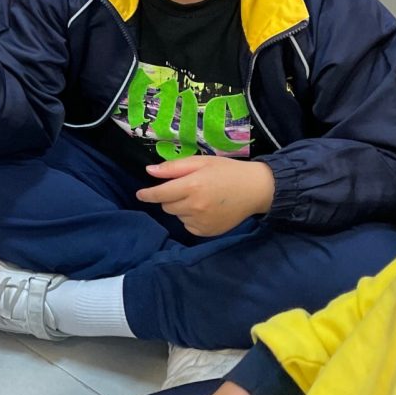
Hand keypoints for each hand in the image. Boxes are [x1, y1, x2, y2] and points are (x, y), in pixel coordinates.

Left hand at [135, 156, 274, 236]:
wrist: (255, 189)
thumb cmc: (227, 171)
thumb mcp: (201, 162)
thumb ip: (174, 167)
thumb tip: (150, 172)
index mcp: (192, 186)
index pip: (160, 194)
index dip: (147, 194)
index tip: (140, 194)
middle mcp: (194, 206)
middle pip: (166, 206)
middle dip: (170, 197)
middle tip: (187, 188)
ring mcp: (201, 221)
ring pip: (177, 216)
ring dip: (181, 208)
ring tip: (201, 198)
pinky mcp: (206, 232)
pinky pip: (188, 226)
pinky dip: (191, 218)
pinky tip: (205, 209)